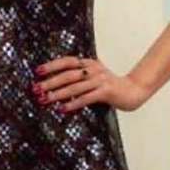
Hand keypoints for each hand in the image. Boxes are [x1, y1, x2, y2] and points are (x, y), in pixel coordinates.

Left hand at [32, 55, 150, 112]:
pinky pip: (86, 98)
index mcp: (89, 63)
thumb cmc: (110, 86)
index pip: (67, 61)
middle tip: (35, 88)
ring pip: (75, 86)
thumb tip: (57, 84)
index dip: (52, 65)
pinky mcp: (106, 92)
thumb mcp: (95, 76)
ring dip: (58, 94)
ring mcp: (100, 80)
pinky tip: (62, 108)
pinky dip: (73, 103)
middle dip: (50, 81)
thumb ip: (80, 77)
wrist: (134, 90)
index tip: (37, 71)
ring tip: (44, 99)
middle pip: (68, 74)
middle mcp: (93, 69)